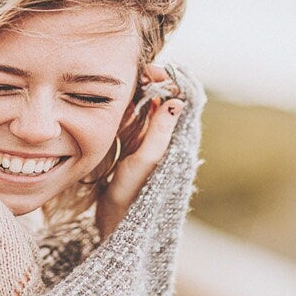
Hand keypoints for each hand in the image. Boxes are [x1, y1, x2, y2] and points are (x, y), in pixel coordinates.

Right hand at [95, 63, 185, 240]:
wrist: (117, 224)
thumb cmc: (133, 196)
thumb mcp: (146, 162)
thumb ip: (160, 133)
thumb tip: (177, 101)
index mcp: (174, 140)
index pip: (181, 98)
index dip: (169, 81)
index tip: (150, 71)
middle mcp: (164, 138)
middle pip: (163, 99)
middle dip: (151, 83)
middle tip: (135, 74)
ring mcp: (147, 142)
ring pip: (146, 108)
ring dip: (136, 94)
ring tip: (123, 85)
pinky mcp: (131, 149)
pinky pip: (132, 121)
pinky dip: (125, 110)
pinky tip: (115, 106)